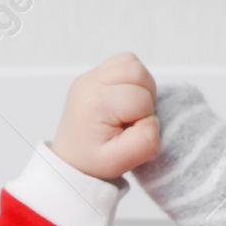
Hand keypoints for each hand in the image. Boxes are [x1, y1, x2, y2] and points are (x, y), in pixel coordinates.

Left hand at [49, 52, 159, 182]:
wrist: (73, 159)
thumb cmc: (93, 160)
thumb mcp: (120, 162)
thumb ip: (145, 141)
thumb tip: (152, 119)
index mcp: (95, 103)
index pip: (141, 99)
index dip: (144, 118)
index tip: (128, 132)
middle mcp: (90, 83)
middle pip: (138, 73)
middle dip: (145, 98)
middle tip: (131, 119)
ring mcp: (90, 76)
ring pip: (133, 64)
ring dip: (140, 86)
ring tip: (128, 109)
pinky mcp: (94, 74)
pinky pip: (125, 62)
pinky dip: (132, 79)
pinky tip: (123, 99)